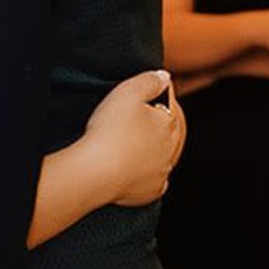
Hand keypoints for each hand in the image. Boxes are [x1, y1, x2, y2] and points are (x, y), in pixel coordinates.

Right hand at [81, 71, 186, 206]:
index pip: (171, 107)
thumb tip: (165, 77)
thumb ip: (149, 80)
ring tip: (144, 143)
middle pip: (173, 134)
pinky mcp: (149, 192)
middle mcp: (170, 150)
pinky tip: (142, 171)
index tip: (152, 92)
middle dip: (163, 125)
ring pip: (165, 158)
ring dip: (157, 150)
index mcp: (169, 124)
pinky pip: (155, 183)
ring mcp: (161, 173)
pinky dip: (149, 176)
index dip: (161, 97)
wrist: (95, 172)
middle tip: (150, 118)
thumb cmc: (109, 130)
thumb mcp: (127, 92)